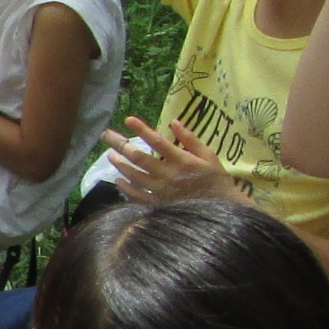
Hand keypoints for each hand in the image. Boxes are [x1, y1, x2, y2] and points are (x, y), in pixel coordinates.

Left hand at [102, 113, 230, 203]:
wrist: (222, 209)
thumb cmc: (215, 179)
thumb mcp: (209, 155)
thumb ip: (190, 139)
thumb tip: (173, 122)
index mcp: (182, 160)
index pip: (157, 141)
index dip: (142, 129)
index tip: (128, 119)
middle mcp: (168, 175)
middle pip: (139, 158)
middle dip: (121, 144)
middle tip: (107, 136)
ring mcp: (161, 191)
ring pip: (134, 176)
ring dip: (120, 165)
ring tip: (111, 155)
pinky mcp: (159, 205)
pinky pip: (137, 196)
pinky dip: (126, 188)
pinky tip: (118, 180)